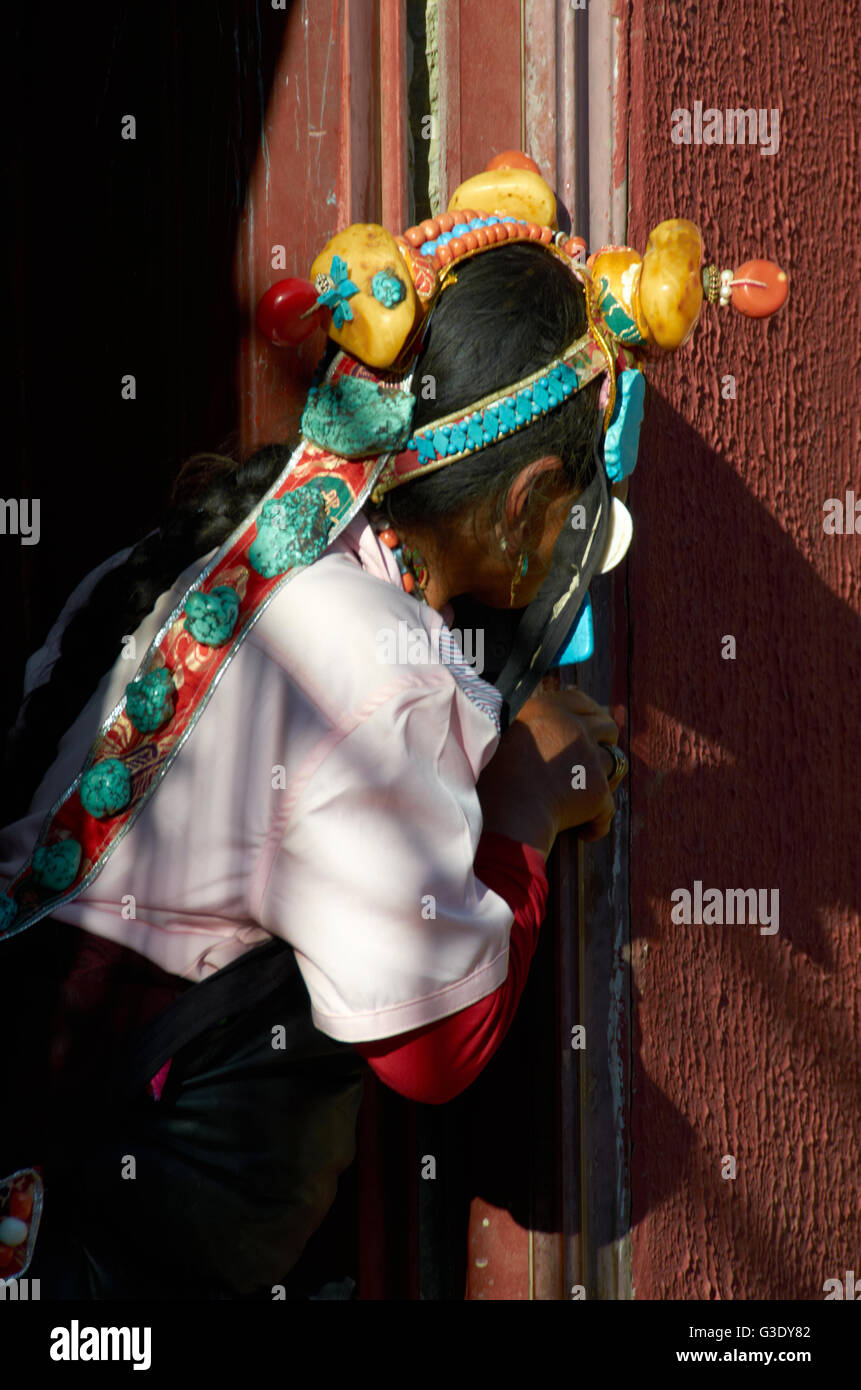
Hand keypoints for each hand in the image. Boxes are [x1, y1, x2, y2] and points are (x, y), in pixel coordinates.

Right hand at [477, 689, 623, 856]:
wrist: (506, 810)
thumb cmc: (494, 776)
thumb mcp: (503, 731)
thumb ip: (525, 719)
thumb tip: (540, 711)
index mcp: (549, 711)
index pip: (580, 700)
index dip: (588, 711)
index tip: (588, 722)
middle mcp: (575, 729)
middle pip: (607, 726)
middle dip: (606, 739)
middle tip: (594, 757)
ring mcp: (590, 759)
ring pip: (615, 762)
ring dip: (605, 777)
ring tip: (587, 794)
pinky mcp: (599, 790)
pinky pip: (608, 806)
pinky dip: (598, 821)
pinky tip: (585, 832)